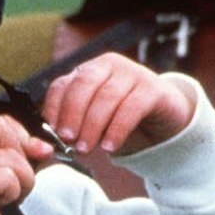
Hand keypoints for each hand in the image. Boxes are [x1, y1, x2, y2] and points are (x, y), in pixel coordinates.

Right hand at [0, 114, 50, 214]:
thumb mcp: (0, 182)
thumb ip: (15, 158)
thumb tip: (43, 147)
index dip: (21, 136)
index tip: (33, 156)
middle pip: (4, 130)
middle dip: (21, 159)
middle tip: (14, 185)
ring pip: (12, 157)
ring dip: (21, 182)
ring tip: (6, 200)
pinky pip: (8, 176)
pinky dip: (14, 193)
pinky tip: (0, 206)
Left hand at [41, 53, 194, 158]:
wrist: (162, 114)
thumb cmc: (120, 118)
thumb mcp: (94, 118)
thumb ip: (74, 125)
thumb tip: (51, 143)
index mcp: (88, 71)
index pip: (63, 84)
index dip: (54, 108)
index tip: (52, 133)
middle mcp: (109, 65)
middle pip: (84, 85)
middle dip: (73, 115)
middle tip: (68, 141)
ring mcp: (133, 73)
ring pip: (107, 96)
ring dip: (93, 126)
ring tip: (85, 149)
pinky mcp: (153, 88)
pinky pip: (132, 108)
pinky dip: (117, 129)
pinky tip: (110, 147)